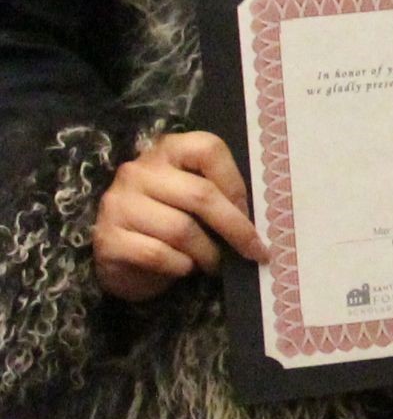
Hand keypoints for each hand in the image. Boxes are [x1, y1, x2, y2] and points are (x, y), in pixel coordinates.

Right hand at [91, 130, 265, 303]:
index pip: (209, 149)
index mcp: (167, 151)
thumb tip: (258, 220)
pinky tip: (184, 268)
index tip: (250, 213)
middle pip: (201, 195)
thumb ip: (221, 197)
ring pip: (181, 229)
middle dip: (235, 228)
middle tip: (254, 251)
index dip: (236, 183)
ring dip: (208, 253)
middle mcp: (138, 171)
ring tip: (214, 263)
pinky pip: (158, 254)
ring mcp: (118, 204)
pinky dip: (181, 266)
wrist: (124, 259)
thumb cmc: (171, 223)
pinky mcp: (107, 239)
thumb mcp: (196, 201)